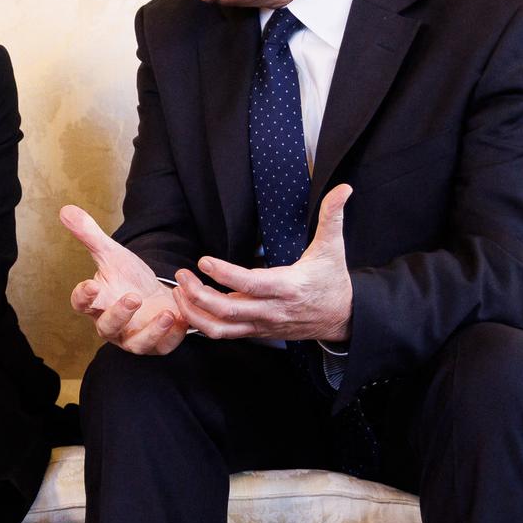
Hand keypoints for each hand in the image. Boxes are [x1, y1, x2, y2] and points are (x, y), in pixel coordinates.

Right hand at [60, 204, 187, 355]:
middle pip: (107, 327)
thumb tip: (66, 209)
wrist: (158, 297)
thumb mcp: (112, 254)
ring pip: (136, 344)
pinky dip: (174, 334)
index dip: (84, 296)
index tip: (91, 285)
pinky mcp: (158, 345)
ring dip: (151, 331)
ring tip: (167, 314)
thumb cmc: (130, 278)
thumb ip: (89, 235)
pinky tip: (183, 316)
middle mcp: (112, 325)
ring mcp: (134, 338)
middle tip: (133, 297)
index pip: (82, 303)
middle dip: (119, 314)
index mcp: (97, 303)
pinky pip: (164, 345)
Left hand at [173, 184, 354, 343]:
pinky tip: (189, 306)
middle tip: (181, 275)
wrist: (342, 317)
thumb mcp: (333, 248)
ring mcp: (262, 324)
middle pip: (228, 309)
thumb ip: (332, 217)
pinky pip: (224, 333)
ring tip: (179, 291)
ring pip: (220, 328)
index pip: (251, 284)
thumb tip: (343, 189)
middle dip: (199, 295)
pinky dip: (202, 323)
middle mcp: (271, 310)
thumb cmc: (332, 280)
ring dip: (194, 313)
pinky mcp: (256, 331)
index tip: (204, 261)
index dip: (225, 274)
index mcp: (287, 287)